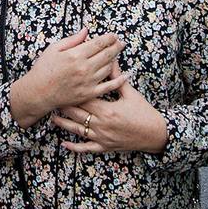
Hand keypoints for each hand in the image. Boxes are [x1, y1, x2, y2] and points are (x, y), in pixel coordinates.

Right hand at [13, 29, 126, 118]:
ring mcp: (88, 82)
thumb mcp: (54, 49)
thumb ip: (72, 40)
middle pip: (107, 55)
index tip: (114, 36)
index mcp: (76, 55)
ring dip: (115, 60)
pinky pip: (108, 87)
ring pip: (109, 68)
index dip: (109, 38)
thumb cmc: (44, 69)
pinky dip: (118, 81)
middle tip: (120, 43)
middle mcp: (84, 68)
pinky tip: (124, 76)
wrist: (38, 92)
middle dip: (116, 47)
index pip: (99, 43)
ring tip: (116, 55)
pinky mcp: (89, 94)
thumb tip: (86, 31)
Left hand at [51, 62, 167, 154]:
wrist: (155, 134)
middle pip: (77, 114)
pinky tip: (64, 144)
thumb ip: (117, 78)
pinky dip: (75, 147)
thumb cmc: (144, 112)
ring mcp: (102, 138)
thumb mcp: (131, 94)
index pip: (84, 99)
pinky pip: (87, 148)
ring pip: (78, 131)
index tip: (61, 86)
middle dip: (64, 107)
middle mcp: (102, 125)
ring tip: (52, 118)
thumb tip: (110, 60)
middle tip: (52, 99)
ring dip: (64, 125)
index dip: (72, 93)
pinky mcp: (105, 147)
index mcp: (107, 110)